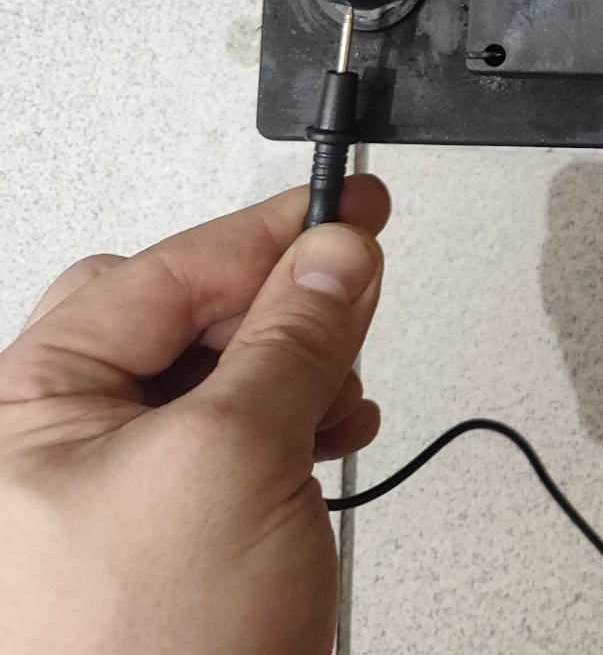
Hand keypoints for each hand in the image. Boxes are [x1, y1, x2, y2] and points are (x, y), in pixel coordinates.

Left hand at [0, 176, 389, 654]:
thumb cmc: (141, 654)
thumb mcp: (233, 460)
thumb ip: (293, 340)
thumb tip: (336, 254)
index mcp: (26, 406)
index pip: (163, 270)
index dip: (268, 232)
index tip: (353, 208)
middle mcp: (53, 445)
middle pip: (181, 314)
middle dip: (275, 302)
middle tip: (351, 290)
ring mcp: (108, 496)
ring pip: (215, 374)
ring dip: (294, 365)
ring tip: (343, 386)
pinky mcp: (164, 538)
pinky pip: (230, 438)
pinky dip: (292, 420)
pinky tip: (330, 433)